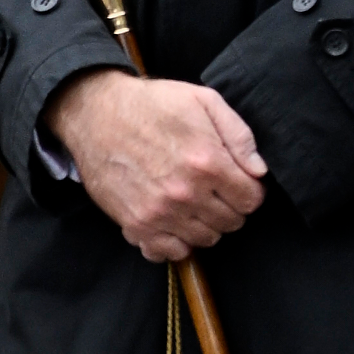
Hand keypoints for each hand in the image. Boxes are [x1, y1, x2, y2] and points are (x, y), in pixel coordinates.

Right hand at [45, 70, 263, 262]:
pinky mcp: (135, 224)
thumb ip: (239, 135)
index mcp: (207, 161)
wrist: (95, 115)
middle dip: (229, 207)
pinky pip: (169, 252)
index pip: (251, 200)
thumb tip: (259, 171)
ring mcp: (159, 213)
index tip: (238, 182)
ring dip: (204, 224)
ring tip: (192, 203)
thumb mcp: (203, 100)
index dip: (249, 190)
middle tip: (214, 190)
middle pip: (231, 222)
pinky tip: (172, 222)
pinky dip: (175, 242)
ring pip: (205, 239)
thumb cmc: (151, 104)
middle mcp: (185, 193)